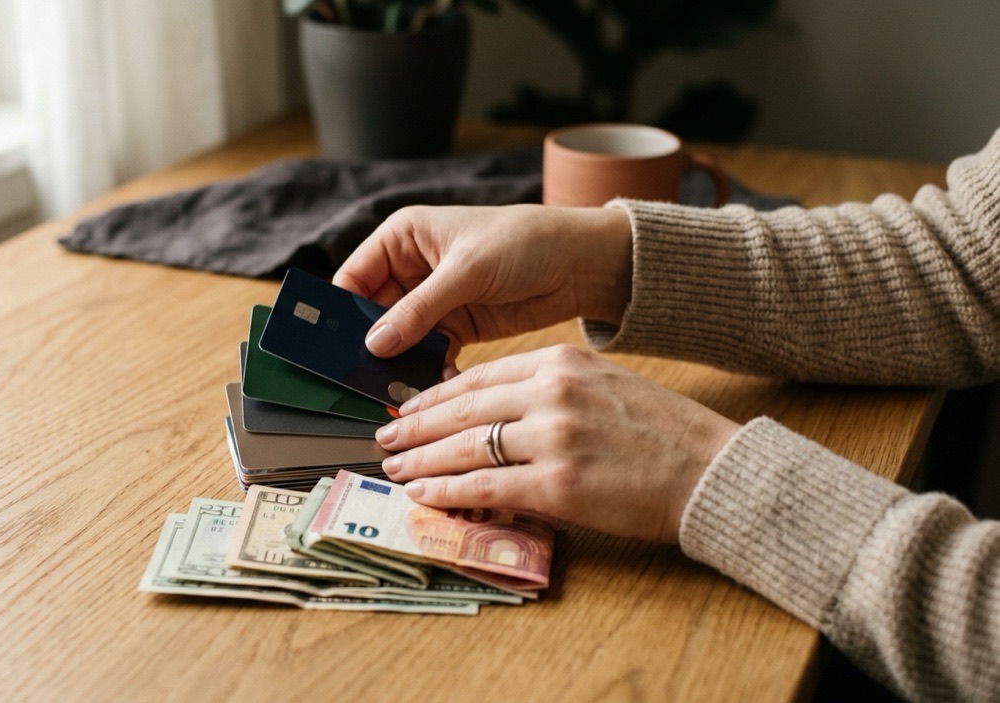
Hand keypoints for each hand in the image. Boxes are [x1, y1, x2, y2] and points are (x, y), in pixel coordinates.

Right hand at [334, 204, 632, 365]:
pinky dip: (426, 370)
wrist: (580, 262)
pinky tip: (430, 385)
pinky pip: (427, 353)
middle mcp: (411, 269)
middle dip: (368, 344)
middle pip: (371, 314)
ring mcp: (433, 301)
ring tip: (394, 388)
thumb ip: (418, 309)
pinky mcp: (456, 327)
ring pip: (399, 338)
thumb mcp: (466, 271)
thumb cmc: (524, 242)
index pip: (353, 277)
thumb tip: (374, 343)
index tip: (329, 346)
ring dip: (397, 362)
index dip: (339, 311)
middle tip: (361, 377)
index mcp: (403, 238)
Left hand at [374, 345, 739, 542]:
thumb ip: (550, 389)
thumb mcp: (604, 385)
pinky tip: (424, 495)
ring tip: (396, 469)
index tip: (410, 408)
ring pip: (466, 446)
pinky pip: (484, 486)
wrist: (710, 469)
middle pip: (463, 408)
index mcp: (561, 362)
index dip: (436, 395)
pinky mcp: (558, 484)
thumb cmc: (662, 432)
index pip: (480, 376)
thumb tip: (495, 412)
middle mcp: (551, 392)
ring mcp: (553, 438)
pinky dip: (447, 491)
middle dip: (416, 426)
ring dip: (422, 459)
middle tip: (385, 438)